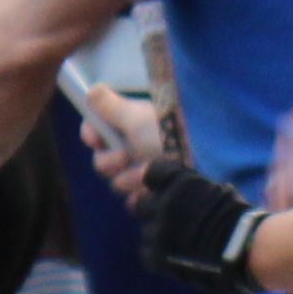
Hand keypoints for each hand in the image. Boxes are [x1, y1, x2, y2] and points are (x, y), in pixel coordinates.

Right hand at [75, 82, 172, 200]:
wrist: (201, 168)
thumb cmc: (167, 136)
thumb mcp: (136, 118)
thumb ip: (110, 106)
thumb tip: (92, 90)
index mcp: (131, 126)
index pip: (97, 130)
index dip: (91, 134)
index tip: (95, 139)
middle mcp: (136, 149)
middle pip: (102, 161)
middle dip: (110, 161)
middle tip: (125, 157)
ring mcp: (145, 174)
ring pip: (117, 183)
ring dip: (130, 179)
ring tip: (149, 174)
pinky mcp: (154, 196)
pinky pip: (134, 203)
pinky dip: (141, 198)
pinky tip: (152, 192)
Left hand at [125, 155, 260, 292]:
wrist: (248, 251)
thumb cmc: (238, 219)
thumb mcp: (215, 190)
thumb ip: (187, 188)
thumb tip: (163, 189)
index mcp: (179, 180)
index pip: (150, 173)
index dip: (157, 184)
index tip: (165, 193)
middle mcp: (165, 202)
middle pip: (140, 204)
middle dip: (153, 212)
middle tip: (173, 222)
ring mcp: (160, 230)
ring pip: (146, 230)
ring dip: (159, 236)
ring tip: (184, 244)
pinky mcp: (157, 256)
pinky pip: (147, 252)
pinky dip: (160, 255)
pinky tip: (179, 257)